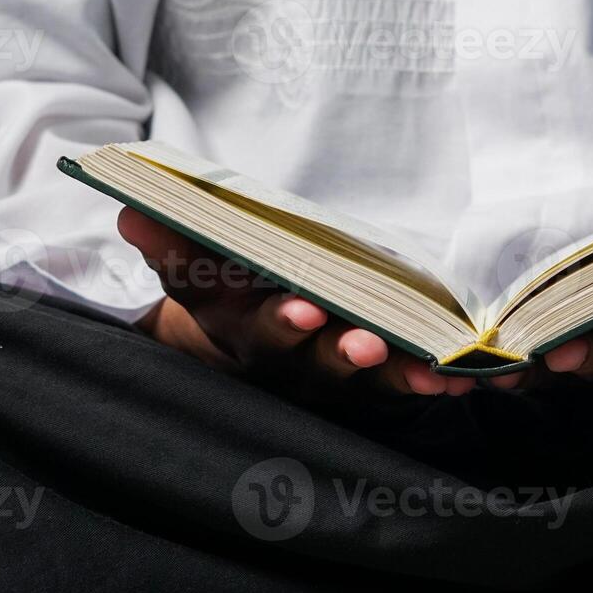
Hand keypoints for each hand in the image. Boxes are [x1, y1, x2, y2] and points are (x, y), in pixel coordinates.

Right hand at [118, 209, 476, 397]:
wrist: (244, 345)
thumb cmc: (226, 291)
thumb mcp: (194, 271)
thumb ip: (170, 243)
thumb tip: (129, 209)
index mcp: (246, 329)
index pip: (261, 325)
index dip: (283, 319)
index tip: (306, 307)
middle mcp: (292, 362)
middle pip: (319, 362)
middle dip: (343, 353)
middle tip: (368, 341)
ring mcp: (337, 378)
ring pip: (370, 381)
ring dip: (400, 374)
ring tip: (433, 372)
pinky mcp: (376, 382)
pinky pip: (408, 383)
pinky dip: (434, 381)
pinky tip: (464, 378)